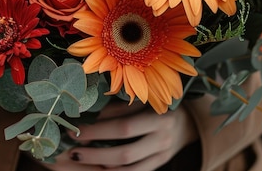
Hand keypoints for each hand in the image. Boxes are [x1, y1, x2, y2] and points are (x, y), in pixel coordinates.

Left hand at [36, 100, 197, 170]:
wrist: (187, 121)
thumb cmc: (159, 104)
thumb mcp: (144, 98)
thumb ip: (120, 104)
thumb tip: (88, 110)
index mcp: (159, 116)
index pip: (124, 125)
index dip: (98, 127)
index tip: (76, 125)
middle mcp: (162, 138)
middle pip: (124, 151)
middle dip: (95, 151)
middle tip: (73, 145)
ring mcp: (162, 155)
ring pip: (128, 167)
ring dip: (100, 164)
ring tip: (79, 157)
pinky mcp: (160, 164)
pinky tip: (97, 166)